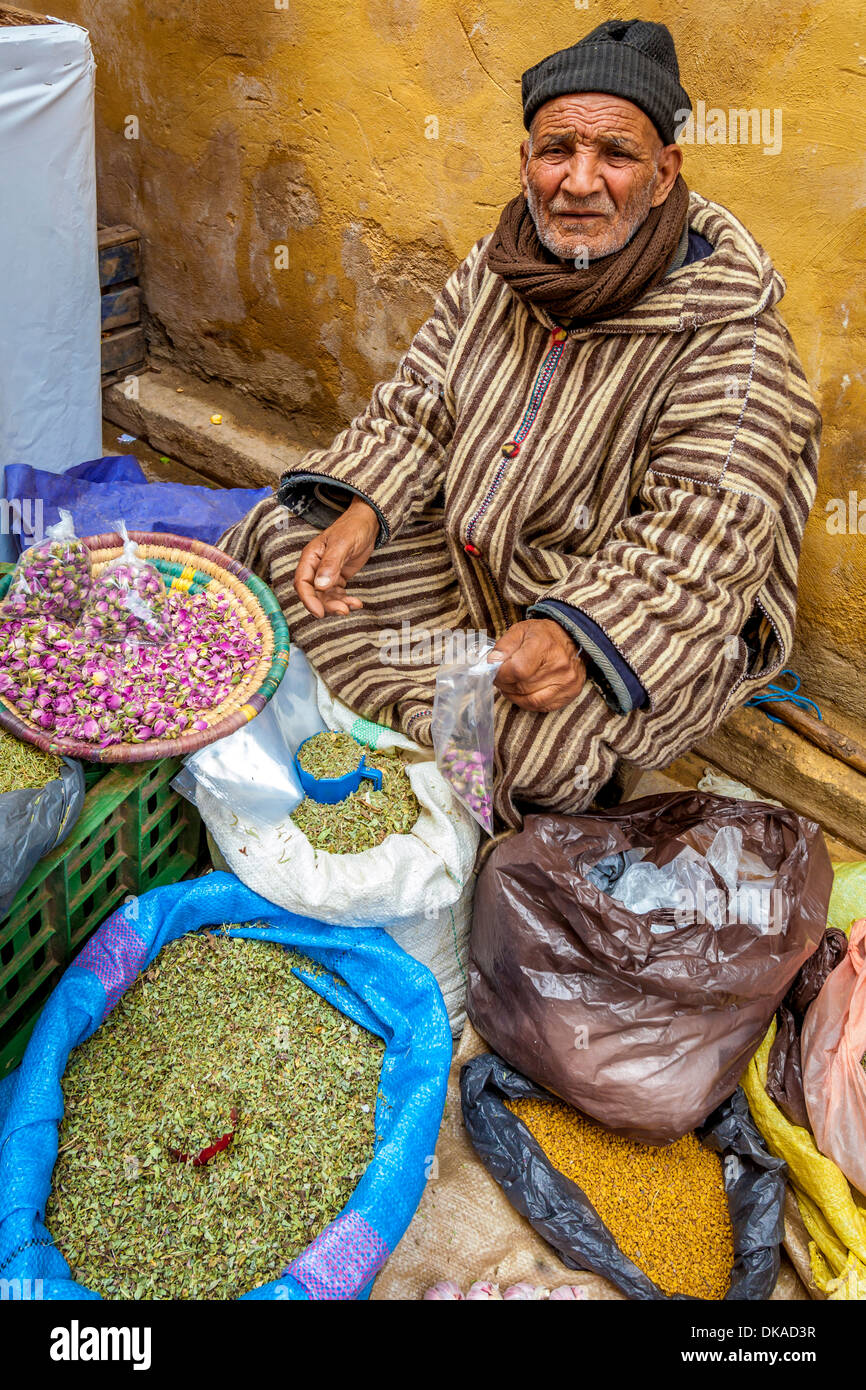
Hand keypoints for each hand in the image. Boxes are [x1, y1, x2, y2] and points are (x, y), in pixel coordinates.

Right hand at [293, 498, 379, 616]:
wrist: (368, 522)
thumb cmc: (353, 528)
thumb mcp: (342, 544)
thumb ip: (331, 564)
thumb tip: (320, 585)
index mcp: (311, 557)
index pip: (302, 583)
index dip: (308, 600)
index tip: (319, 612)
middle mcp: (316, 567)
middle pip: (314, 594)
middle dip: (327, 605)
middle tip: (343, 611)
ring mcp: (326, 574)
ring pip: (326, 597)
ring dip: (338, 605)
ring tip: (354, 605)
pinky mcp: (337, 578)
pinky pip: (337, 595)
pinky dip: (345, 601)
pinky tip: (357, 603)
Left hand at [490, 618, 585, 711]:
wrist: (572, 638)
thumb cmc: (543, 635)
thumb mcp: (520, 631)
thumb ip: (504, 646)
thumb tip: (492, 663)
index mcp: (544, 645)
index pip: (516, 670)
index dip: (500, 674)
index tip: (495, 670)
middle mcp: (559, 665)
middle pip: (521, 686)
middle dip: (505, 684)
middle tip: (500, 677)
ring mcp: (567, 681)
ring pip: (530, 700)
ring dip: (514, 695)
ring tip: (510, 685)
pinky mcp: (570, 693)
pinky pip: (541, 706)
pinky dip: (526, 702)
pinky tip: (522, 692)